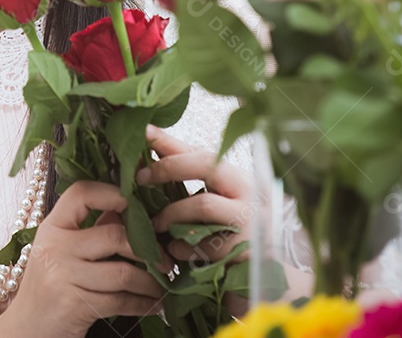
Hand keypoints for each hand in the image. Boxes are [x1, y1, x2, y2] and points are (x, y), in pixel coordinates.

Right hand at [0, 180, 165, 337]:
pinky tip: (153, 305)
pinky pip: (120, 301)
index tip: (137, 206)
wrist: (24, 329)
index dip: (113, 193)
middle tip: (165, 259)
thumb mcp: (63, 251)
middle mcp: (55, 247)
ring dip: (150, 282)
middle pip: (114, 235)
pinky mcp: (73, 305)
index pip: (81, 193)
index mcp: (52, 226)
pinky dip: (142, 304)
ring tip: (162, 285)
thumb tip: (131, 209)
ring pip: (123, 273)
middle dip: (148, 249)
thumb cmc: (49, 286)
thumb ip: (92, 229)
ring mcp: (62, 276)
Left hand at [137, 125, 252, 267]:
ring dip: (172, 212)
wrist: (260, 269)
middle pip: (208, 168)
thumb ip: (184, 162)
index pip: (203, 151)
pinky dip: (183, 246)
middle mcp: (248, 193)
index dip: (171, 146)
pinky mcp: (242, 249)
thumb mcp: (212, 190)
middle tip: (141, 178)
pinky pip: (204, 243)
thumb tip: (148, 133)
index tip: (143, 137)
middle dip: (170, 169)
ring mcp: (248, 220)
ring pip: (204, 203)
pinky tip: (172, 248)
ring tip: (155, 222)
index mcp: (238, 176)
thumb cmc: (230, 221)